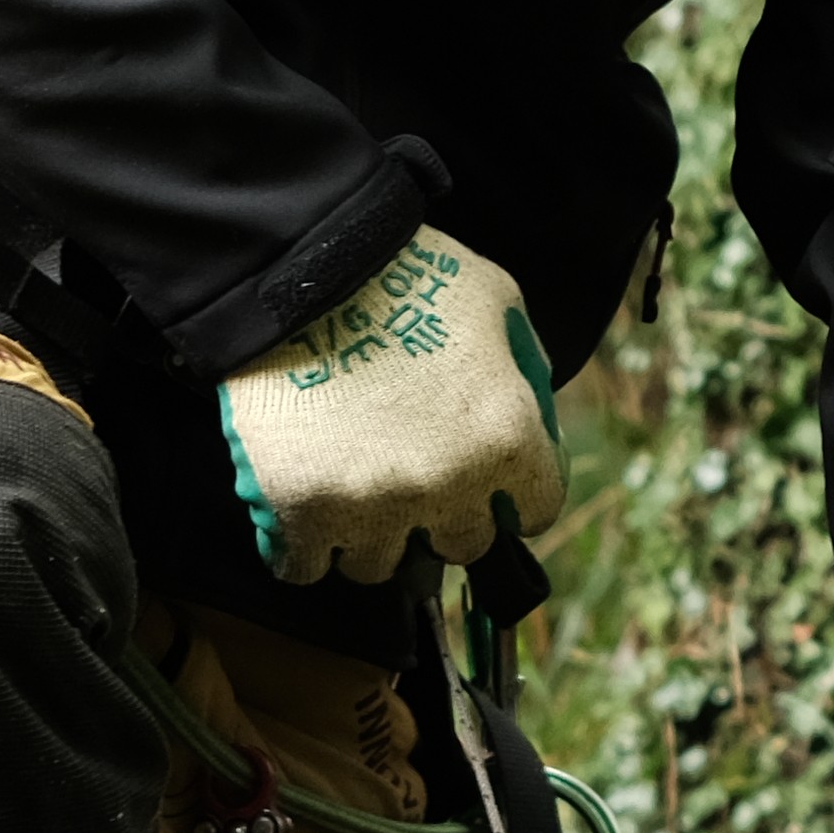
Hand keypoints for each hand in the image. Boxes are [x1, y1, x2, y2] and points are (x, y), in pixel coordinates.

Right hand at [214, 229, 560, 581]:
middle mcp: (450, 486)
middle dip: (442, 516)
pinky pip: (302, 567)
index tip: (490, 485)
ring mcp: (373, 505)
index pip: (534, 509)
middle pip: (460, 545)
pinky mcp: (302, 510)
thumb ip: (522, 365)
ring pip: (378, 565)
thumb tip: (531, 413)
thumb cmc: (403, 272)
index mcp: (508, 438)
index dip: (511, 493)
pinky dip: (299, 549)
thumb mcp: (496, 299)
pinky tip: (298, 517)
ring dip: (368, 535)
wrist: (301, 265)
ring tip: (351, 492)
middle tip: (414, 482)